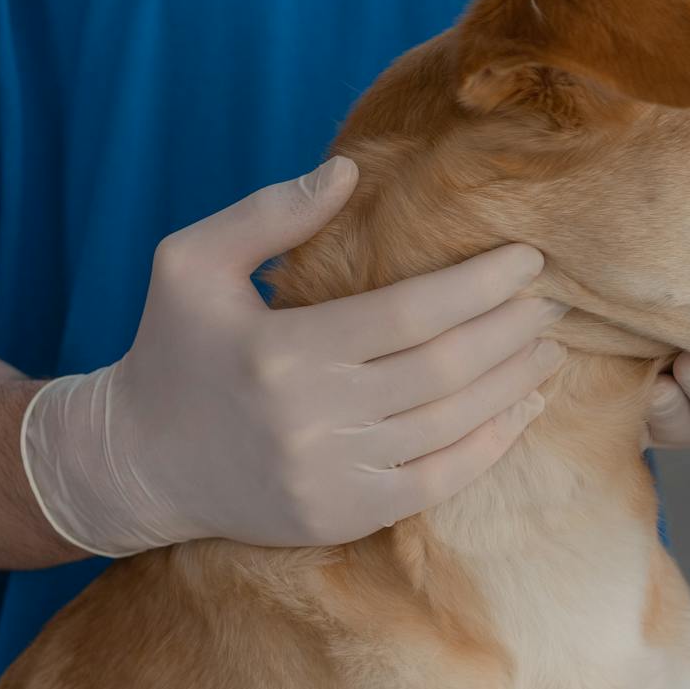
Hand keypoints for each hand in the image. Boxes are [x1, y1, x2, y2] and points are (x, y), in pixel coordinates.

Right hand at [22, 157, 565, 554]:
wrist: (136, 464)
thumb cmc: (173, 348)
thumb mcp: (191, 263)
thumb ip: (269, 212)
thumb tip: (351, 171)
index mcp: (282, 350)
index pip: (412, 313)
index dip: (481, 285)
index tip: (528, 259)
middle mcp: (311, 420)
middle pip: (444, 369)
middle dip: (511, 330)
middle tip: (553, 300)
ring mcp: (330, 477)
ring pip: (452, 427)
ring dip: (513, 383)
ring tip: (550, 346)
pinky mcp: (342, 518)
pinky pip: (440, 482)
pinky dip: (491, 442)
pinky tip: (522, 406)